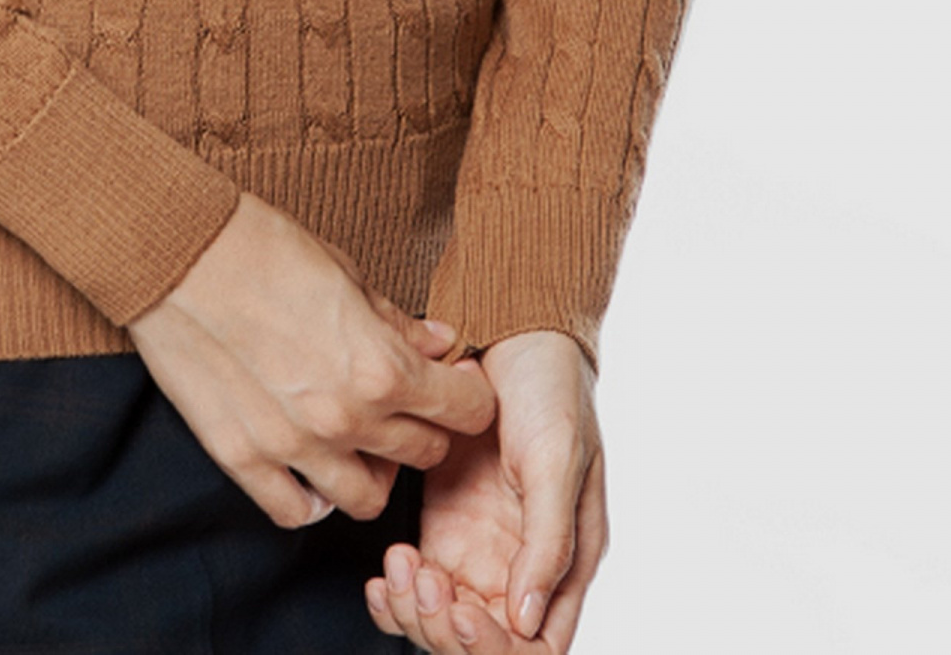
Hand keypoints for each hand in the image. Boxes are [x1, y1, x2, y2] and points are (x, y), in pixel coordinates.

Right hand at [124, 192, 497, 529]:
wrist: (178, 251)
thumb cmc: (263, 247)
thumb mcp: (347, 273)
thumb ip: (397, 323)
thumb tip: (440, 343)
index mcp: (380, 366)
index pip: (466, 411)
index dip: (469, 394)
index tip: (456, 382)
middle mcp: (345, 419)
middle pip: (424, 455)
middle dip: (425, 427)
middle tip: (406, 401)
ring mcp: (292, 447)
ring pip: (367, 499)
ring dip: (373, 469)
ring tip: (358, 438)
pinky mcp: (242, 459)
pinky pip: (296, 511)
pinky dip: (311, 496)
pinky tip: (309, 465)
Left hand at [364, 329, 605, 650]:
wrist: (510, 329)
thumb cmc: (551, 388)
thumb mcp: (558, 458)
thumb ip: (548, 540)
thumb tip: (527, 621)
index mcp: (566, 562)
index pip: (536, 648)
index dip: (494, 647)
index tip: (461, 611)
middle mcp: (522, 567)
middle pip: (481, 642)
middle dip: (444, 628)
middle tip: (422, 577)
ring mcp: (480, 551)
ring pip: (443, 621)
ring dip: (416, 610)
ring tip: (401, 562)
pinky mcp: (445, 527)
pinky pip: (417, 585)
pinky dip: (396, 593)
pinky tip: (384, 572)